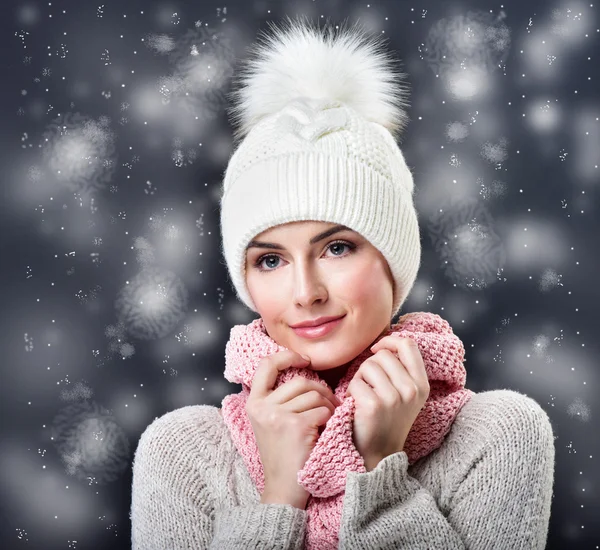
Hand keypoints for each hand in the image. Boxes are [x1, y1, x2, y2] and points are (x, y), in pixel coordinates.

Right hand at [245, 350, 340, 508]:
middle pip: (300, 381)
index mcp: (253, 403)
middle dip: (320, 389)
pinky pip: (322, 411)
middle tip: (328, 402)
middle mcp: (262, 407)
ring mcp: (278, 416)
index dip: (287, 356)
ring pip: (314, 395)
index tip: (304, 359)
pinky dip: (330, 418)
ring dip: (328, 405)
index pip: (267, 365)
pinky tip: (326, 429)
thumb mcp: (267, 422)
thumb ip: (276, 398)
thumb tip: (300, 369)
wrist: (283, 488)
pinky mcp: (296, 426)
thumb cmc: (282, 453)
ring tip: (329, 417)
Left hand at [345, 336, 429, 470]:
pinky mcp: (374, 405)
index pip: (409, 345)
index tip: (377, 350)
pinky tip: (355, 405)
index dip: (390, 341)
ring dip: (359, 378)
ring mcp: (394, 398)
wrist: (378, 454)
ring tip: (363, 395)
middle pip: (384, 355)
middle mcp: (411, 390)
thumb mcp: (405, 395)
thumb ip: (401, 370)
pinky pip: (355, 382)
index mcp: (421, 385)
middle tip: (368, 385)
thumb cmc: (387, 420)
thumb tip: (384, 342)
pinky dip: (350, 391)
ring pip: (368, 366)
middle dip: (370, 366)